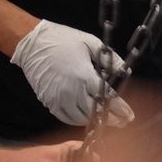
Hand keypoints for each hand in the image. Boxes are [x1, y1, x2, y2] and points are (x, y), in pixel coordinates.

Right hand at [10, 20, 134, 125]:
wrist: (32, 43)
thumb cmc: (63, 40)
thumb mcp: (91, 43)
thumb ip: (110, 59)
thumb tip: (125, 72)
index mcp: (84, 76)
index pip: (108, 98)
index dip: (120, 109)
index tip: (130, 115)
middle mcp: (71, 91)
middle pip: (96, 112)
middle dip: (111, 119)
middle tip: (122, 122)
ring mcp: (58, 98)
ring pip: (81, 119)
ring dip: (95, 121)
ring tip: (106, 121)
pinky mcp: (48, 101)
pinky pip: (66, 117)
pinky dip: (78, 120)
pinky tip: (87, 118)